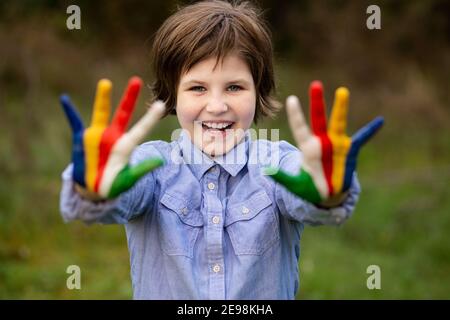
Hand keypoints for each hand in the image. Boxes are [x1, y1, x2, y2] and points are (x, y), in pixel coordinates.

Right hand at [60, 76, 165, 198]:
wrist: (93, 189)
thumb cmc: (114, 184)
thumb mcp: (129, 179)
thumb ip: (142, 169)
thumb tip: (161, 161)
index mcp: (126, 146)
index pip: (141, 130)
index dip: (150, 118)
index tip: (161, 104)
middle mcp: (113, 137)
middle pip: (123, 114)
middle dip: (129, 98)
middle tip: (137, 80)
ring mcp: (97, 136)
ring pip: (100, 113)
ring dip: (102, 99)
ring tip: (106, 82)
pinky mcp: (82, 139)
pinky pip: (75, 122)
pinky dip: (69, 111)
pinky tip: (64, 98)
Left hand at [264, 81, 383, 204]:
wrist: (327, 194)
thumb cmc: (309, 188)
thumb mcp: (295, 185)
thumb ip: (283, 178)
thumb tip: (266, 170)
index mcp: (307, 148)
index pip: (300, 128)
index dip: (296, 115)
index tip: (291, 99)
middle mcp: (322, 141)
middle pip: (318, 118)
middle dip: (317, 102)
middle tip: (315, 84)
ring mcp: (336, 144)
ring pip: (338, 122)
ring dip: (341, 108)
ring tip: (342, 91)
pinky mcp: (349, 150)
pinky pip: (361, 138)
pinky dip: (370, 131)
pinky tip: (380, 121)